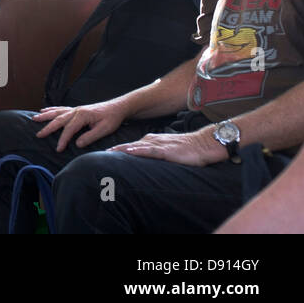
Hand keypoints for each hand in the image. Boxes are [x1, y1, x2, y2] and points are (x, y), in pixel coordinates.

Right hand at [33, 99, 129, 151]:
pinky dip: (51, 109)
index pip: (69, 129)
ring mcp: (76, 109)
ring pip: (57, 112)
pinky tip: (44, 110)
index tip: (58, 149)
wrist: (118, 107)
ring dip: (46, 116)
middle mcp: (77, 110)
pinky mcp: (77, 109)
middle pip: (59, 119)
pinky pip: (61, 109)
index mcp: (83, 115)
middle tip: (38, 135)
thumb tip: (78, 144)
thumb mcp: (105, 129)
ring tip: (35, 119)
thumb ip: (91, 136)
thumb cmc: (112, 118)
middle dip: (48, 127)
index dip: (63, 139)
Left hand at [109, 129, 225, 166]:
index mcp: (150, 141)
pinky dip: (137, 151)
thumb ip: (155, 154)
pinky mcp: (166, 150)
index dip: (116, 150)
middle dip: (114, 151)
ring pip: (135, 147)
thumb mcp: (167, 151)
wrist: (204, 144)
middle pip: (128, 145)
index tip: (103, 155)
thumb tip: (144, 161)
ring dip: (121, 150)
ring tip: (107, 153)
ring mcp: (158, 144)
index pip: (129, 146)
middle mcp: (151, 140)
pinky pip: (149, 150)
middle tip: (99, 155)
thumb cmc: (187, 149)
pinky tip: (128, 152)